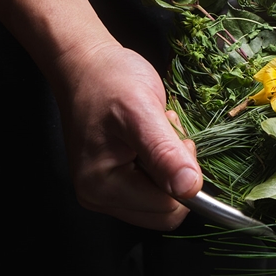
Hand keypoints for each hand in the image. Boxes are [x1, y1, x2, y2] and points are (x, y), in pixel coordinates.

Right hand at [54, 41, 201, 230]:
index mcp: (102, 187)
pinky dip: (161, 165)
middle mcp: (99, 197)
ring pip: (161, 201)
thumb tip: (189, 189)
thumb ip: (164, 153)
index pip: (167, 210)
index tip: (175, 139)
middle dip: (176, 173)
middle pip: (164, 211)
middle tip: (166, 134)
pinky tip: (150, 140)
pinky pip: (151, 188)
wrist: (86, 65)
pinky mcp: (112, 182)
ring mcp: (104, 192)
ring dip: (169, 167)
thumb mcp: (141, 112)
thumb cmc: (109, 81)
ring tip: (156, 133)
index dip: (183, 176)